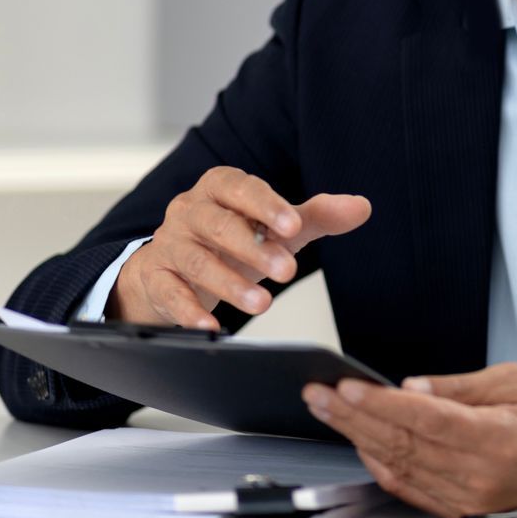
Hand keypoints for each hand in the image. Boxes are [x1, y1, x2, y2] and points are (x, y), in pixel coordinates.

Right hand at [109, 166, 370, 329]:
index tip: (293, 227)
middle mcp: (189, 210)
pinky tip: (211, 329)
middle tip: (287, 272)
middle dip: (254, 249)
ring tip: (262, 304)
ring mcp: (169, 244)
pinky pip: (169, 292)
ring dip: (229, 284)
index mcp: (220, 188)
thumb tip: (361, 207)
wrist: (171, 267)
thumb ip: (315, 216)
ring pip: (196, 261)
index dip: (266, 206)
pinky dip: (189, 312)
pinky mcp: (155, 278)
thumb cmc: (230, 241)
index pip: (241, 188)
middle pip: (218, 225)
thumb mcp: (273, 227)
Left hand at [301, 363, 516, 517]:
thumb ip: (458, 387)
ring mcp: (469, 495)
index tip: (344, 388)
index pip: (424, 418)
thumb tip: (409, 387)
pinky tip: (361, 444)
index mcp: (496, 437)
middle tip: (317, 395)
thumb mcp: (514, 381)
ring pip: (399, 466)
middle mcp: (479, 472)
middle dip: (352, 416)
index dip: (380, 403)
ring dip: (358, 438)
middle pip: (402, 442)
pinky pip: (410, 488)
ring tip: (328, 413)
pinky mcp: (463, 507)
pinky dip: (381, 466)